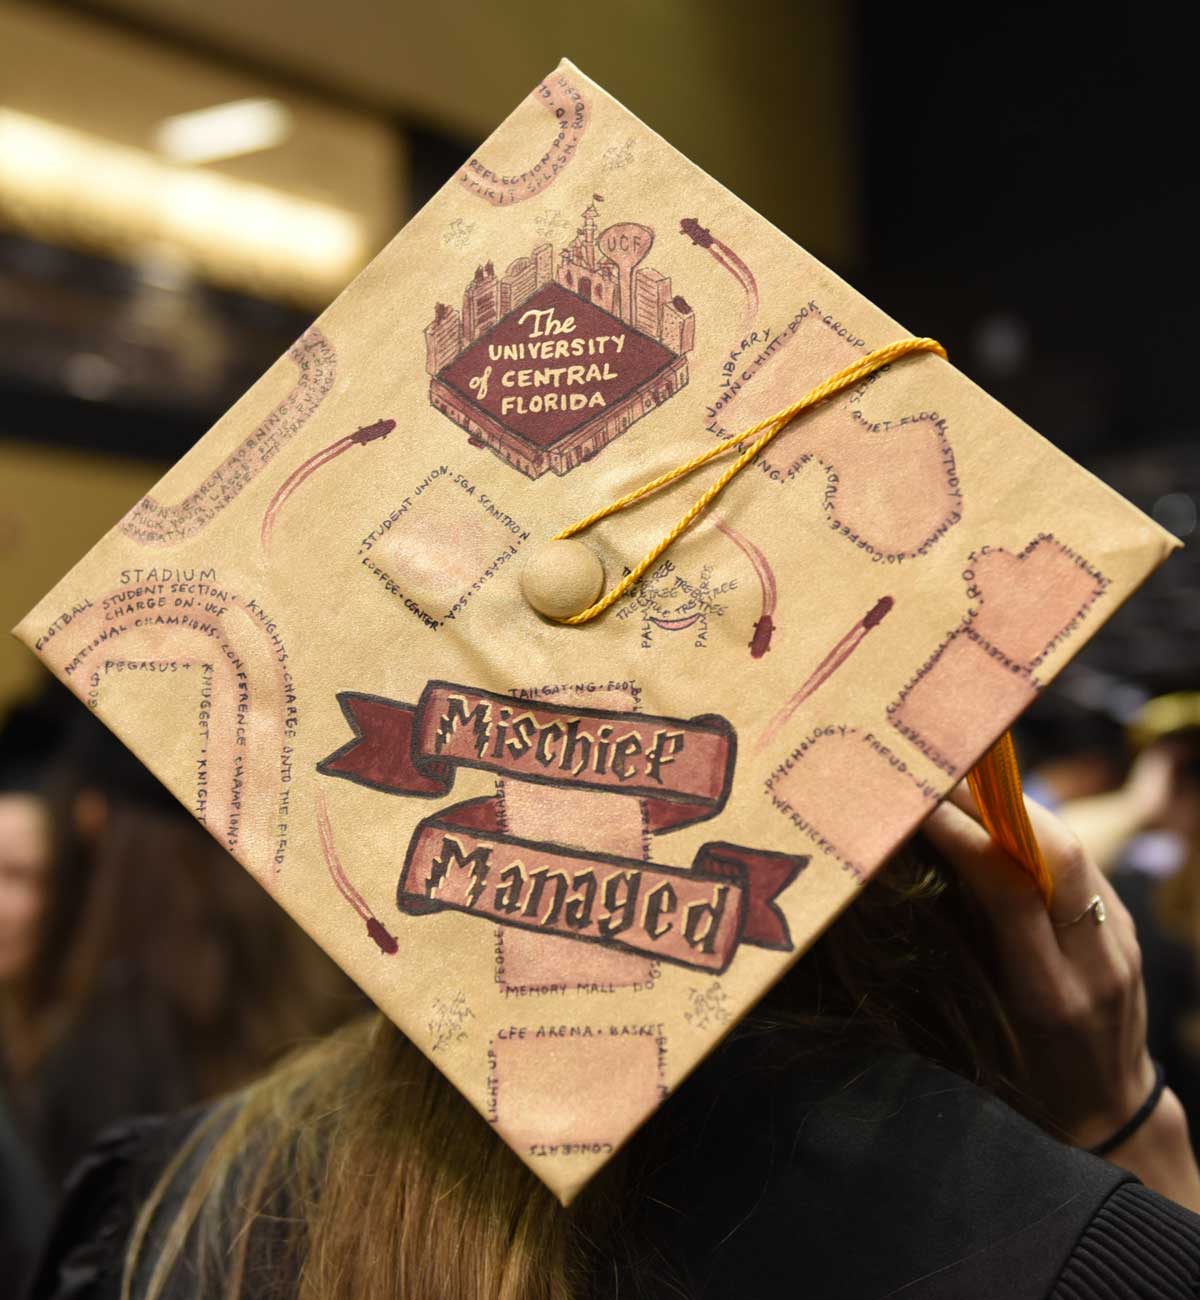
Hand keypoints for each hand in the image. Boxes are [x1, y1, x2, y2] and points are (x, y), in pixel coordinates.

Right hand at [925, 783, 1151, 1147]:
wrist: (1108, 1114)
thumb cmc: (1023, 1082)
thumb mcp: (980, 1027)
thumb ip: (960, 950)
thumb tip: (912, 867)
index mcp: (1048, 995)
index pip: (1008, 888)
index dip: (962, 835)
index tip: (914, 802)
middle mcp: (1095, 961)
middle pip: (1055, 851)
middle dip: (992, 800)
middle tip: (934, 769)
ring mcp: (1119, 940)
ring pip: (1072, 846)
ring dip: (1011, 805)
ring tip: (957, 780)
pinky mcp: (1124, 926)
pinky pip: (1078, 861)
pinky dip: (1032, 830)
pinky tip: (996, 816)